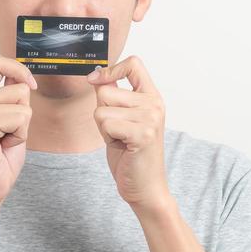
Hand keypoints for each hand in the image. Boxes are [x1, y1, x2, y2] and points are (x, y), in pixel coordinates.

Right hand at [0, 54, 37, 208]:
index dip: (18, 70)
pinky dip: (19, 135)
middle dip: (23, 114)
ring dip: (22, 126)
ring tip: (4, 141)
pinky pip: (21, 118)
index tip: (29, 87)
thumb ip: (10, 97)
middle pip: (19, 87)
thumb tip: (24, 77)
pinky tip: (3, 147)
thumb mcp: (9, 121)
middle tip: (6, 135)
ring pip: (23, 103)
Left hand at [86, 55, 172, 211]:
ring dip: (104, 128)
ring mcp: (150, 118)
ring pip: (102, 109)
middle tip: (118, 131)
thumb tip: (97, 76)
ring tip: (121, 140)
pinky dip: (107, 137)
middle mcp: (154, 104)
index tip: (96, 79)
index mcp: (152, 97)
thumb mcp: (121, 120)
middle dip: (102, 113)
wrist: (145, 187)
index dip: (111, 69)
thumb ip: (113, 97)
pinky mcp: (142, 133)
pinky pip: (106, 123)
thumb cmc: (132, 156)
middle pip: (106, 91)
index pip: (134, 64)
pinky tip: (122, 146)